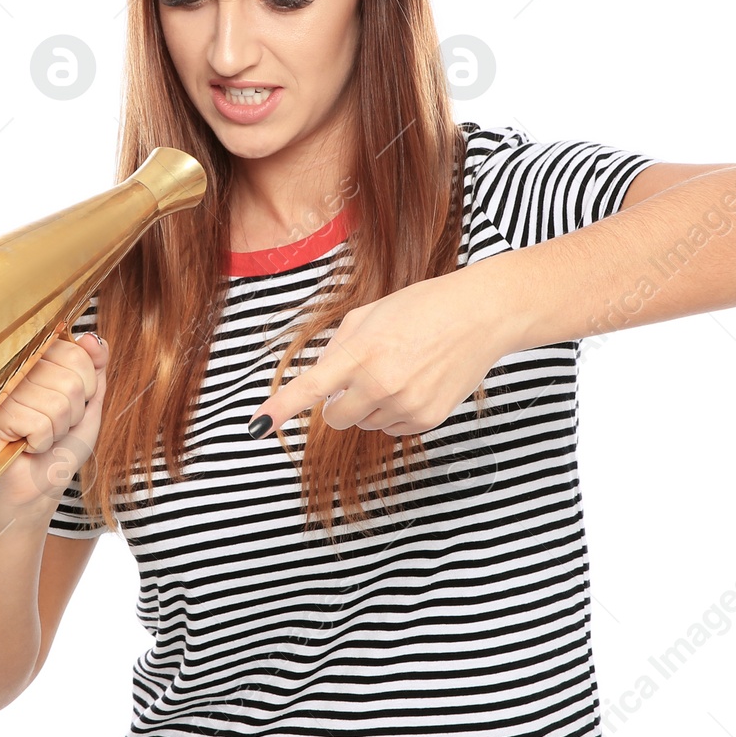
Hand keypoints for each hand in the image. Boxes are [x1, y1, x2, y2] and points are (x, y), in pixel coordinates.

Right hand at [0, 331, 108, 518]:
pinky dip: (43, 441)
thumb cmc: (62, 445)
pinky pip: (40, 423)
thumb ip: (96, 369)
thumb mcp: (89, 403)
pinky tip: (28, 445)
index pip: (78, 354)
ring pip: (57, 403)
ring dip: (58, 429)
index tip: (74, 404)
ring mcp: (5, 389)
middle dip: (73, 413)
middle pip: (71, 381)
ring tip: (41, 435)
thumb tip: (94, 339)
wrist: (39, 484)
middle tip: (55, 425)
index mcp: (41, 358)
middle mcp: (20, 368)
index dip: (88, 386)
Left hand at [245, 272, 508, 438]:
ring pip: (365, 423)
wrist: (479, 316)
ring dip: (371, 404)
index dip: (281, 408)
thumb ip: (337, 350)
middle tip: (362, 373)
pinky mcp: (427, 420)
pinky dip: (396, 411)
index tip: (256, 426)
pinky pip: (392, 428)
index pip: (312, 387)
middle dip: (339, 402)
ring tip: (400, 368)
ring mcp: (406, 405)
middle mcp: (381, 383)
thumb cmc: (421, 308)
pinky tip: (417, 382)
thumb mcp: (369, 315)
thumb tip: (321, 386)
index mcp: (362, 352)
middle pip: (335, 418)